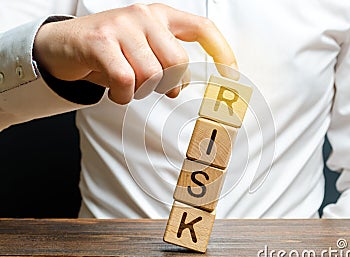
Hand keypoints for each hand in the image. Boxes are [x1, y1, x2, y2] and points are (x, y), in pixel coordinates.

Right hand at [33, 3, 237, 103]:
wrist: (65, 44)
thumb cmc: (109, 50)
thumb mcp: (143, 50)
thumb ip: (167, 62)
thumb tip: (183, 86)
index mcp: (160, 16)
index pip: (202, 29)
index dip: (222, 52)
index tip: (232, 76)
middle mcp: (144, 16)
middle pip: (178, 63)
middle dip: (168, 85)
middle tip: (155, 88)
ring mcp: (122, 26)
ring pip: (152, 75)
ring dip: (141, 92)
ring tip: (127, 86)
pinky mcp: (100, 42)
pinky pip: (127, 81)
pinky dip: (123, 96)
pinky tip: (116, 91)